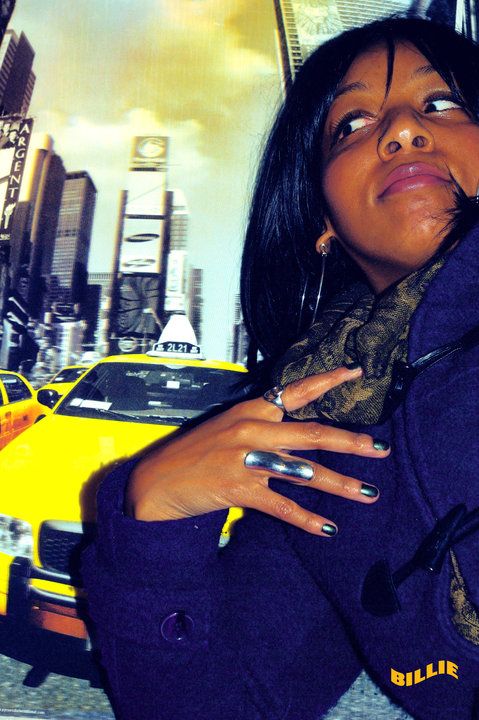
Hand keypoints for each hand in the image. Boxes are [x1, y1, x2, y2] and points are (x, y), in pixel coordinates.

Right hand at [125, 366, 388, 535]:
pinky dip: (307, 519)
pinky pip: (282, 505)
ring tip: (369, 494)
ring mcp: (246, 459)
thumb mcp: (227, 430)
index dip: (328, 380)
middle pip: (313, 434)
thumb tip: (299, 441)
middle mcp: (253, 429)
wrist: (156, 481)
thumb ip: (263, 430)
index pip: (296, 390)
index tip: (356, 371)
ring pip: (305, 472)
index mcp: (251, 410)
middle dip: (352, 442)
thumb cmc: (192, 454)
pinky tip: (328, 528)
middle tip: (381, 449)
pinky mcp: (239, 489)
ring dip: (341, 485)